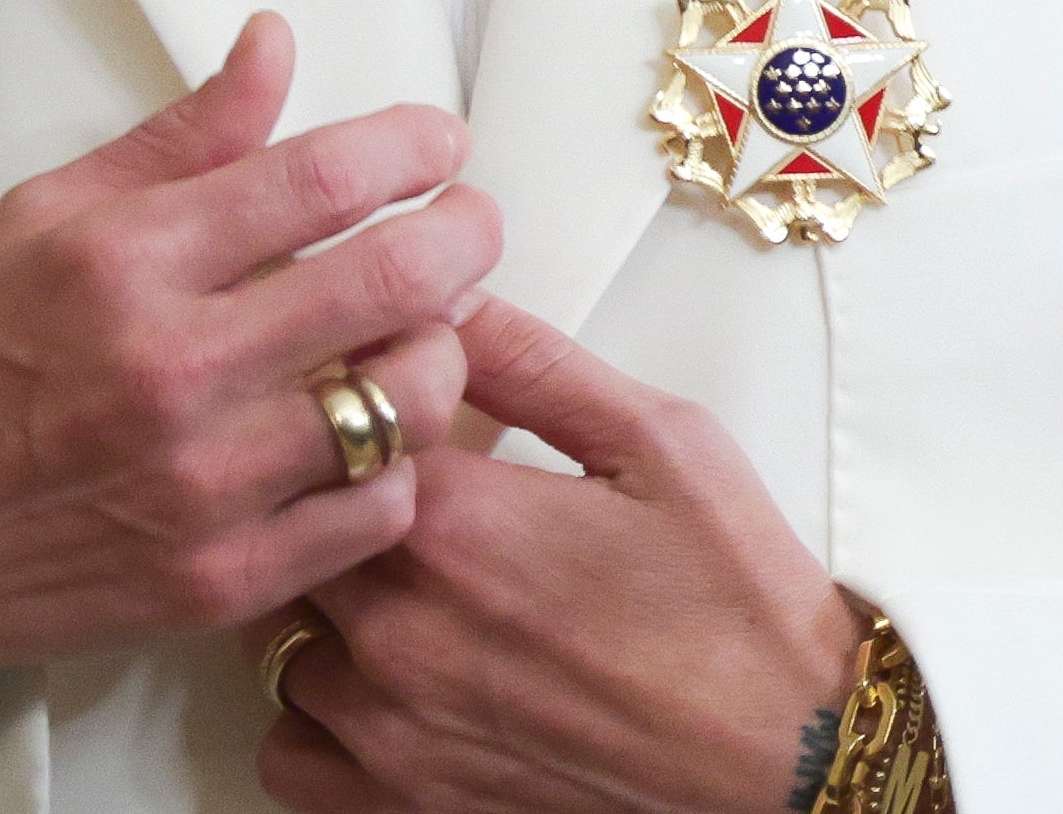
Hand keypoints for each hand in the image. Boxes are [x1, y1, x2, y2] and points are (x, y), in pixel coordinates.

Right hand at [0, 13, 487, 804]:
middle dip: (464, 232)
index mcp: (123, 264)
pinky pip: (377, 511)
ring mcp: (204, 486)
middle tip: (468, 220)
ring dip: (439, 349)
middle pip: (392, 280)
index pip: (321, 177)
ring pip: (406, 401)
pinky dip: (398, 463)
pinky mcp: (223, 580)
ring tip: (423, 327)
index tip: (437, 143)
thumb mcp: (39, 217)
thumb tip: (273, 46)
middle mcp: (171, 371)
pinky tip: (372, 431)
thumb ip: (178, 137)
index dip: (411, 146)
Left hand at [257, 297, 863, 813]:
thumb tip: (451, 300)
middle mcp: (400, 626)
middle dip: (327, 490)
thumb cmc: (736, 605)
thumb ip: (536, 361)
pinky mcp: (402, 802)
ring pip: (277, 633)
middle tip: (396, 481)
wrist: (785, 759)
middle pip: (290, 523)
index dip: (353, 396)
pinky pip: (291, 750)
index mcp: (456, 521)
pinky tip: (381, 677)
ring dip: (320, 600)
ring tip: (402, 582)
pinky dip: (315, 714)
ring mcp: (391, 725)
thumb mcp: (660, 441)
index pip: (331, 420)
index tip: (384, 393)